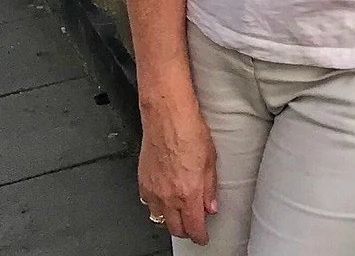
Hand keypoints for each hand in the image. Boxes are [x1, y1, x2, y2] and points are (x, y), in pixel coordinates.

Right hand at [138, 96, 218, 244]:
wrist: (167, 117)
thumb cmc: (189, 131)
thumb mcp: (211, 158)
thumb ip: (210, 187)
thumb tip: (211, 206)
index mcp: (189, 192)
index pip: (194, 227)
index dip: (200, 236)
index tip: (204, 237)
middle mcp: (169, 197)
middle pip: (176, 228)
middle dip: (187, 230)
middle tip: (194, 226)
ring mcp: (154, 192)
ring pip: (161, 220)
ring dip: (172, 220)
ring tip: (181, 214)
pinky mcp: (143, 184)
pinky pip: (149, 205)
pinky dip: (159, 207)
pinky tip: (166, 199)